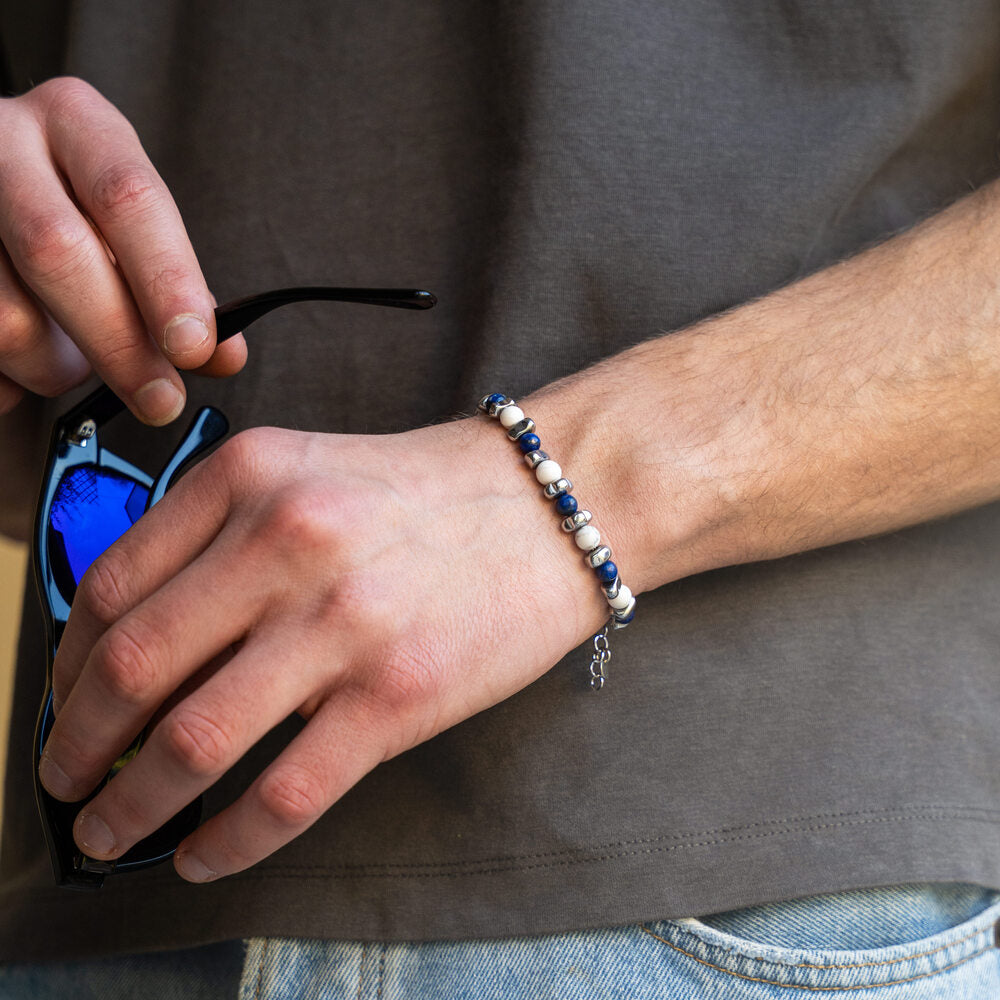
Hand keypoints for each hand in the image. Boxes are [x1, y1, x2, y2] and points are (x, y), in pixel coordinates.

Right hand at [0, 77, 244, 420]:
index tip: (194, 347)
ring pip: (4, 314)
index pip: (128, 197)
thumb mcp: (134, 231)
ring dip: (53, 368)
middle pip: (57, 250)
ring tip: (71, 368)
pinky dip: (9, 380)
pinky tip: (22, 365)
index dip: (165, 279)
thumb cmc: (76, 214)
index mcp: (77, 125)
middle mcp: (3, 142)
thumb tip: (223, 356)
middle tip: (161, 400)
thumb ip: (179, 291)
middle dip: (118, 342)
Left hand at [37, 417, 608, 880]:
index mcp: (251, 478)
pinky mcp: (399, 695)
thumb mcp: (307, 472)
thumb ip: (219, 535)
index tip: (64, 703)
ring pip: (193, 743)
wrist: (548, 501)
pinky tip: (204, 854)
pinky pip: (285, 794)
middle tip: (66, 780)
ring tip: (113, 833)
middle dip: (76, 745)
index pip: (114, 586)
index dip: (67, 663)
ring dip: (131, 808)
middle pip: (132, 668)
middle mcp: (288, 542)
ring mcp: (345, 623)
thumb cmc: (425, 493)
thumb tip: (139, 642)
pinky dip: (227, 841)